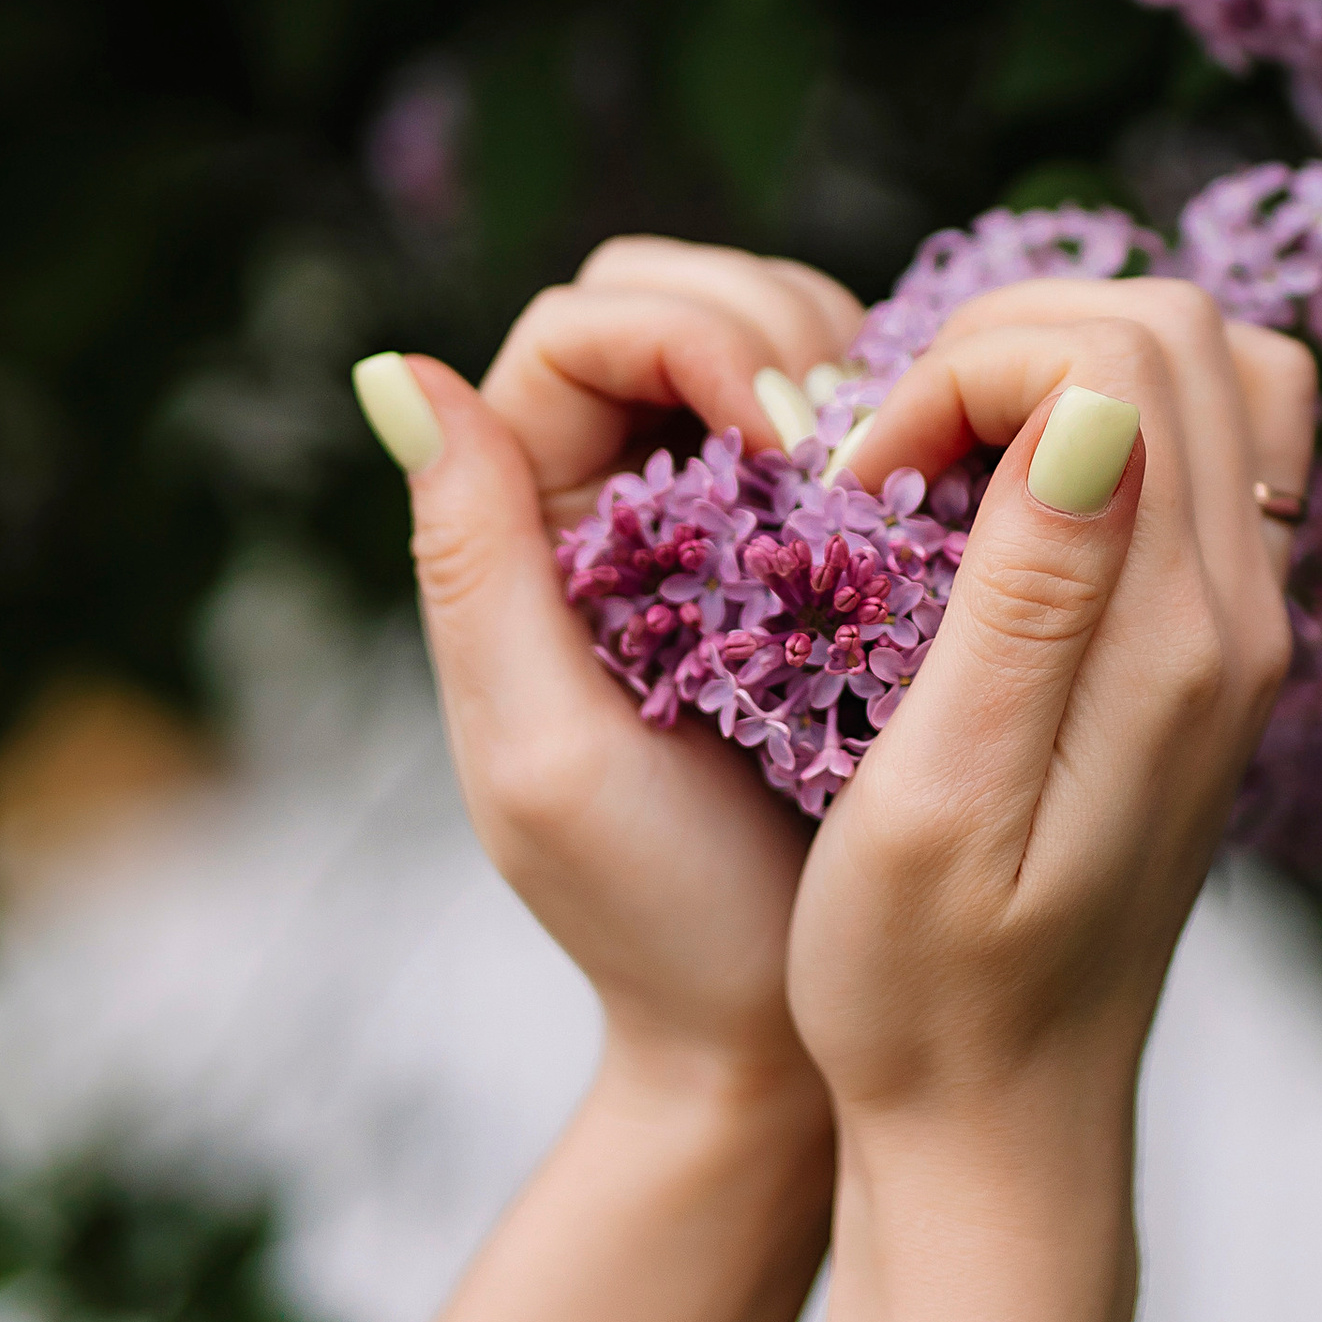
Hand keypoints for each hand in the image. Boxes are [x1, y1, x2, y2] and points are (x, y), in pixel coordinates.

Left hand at [358, 236, 864, 1121]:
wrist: (779, 1030)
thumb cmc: (655, 915)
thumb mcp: (544, 750)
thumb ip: (472, 561)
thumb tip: (388, 366)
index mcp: (524, 520)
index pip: (581, 325)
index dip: (686, 334)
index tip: (776, 432)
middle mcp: (612, 494)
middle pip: (673, 291)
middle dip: (770, 323)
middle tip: (839, 449)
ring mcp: (722, 511)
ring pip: (776, 330)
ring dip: (844, 362)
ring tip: (887, 476)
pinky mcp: (824, 544)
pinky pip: (857, 412)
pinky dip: (899, 415)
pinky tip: (932, 489)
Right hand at [790, 275, 1316, 1188]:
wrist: (1006, 1126)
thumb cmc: (925, 992)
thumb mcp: (936, 805)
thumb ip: (1023, 600)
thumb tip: (1091, 410)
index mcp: (1175, 642)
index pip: (1121, 358)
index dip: (963, 368)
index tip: (861, 480)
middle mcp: (1243, 614)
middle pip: (1180, 327)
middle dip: (1006, 339)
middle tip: (889, 462)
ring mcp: (1246, 626)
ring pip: (1214, 371)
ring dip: (1061, 366)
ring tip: (940, 462)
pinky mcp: (1220, 646)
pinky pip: (1208, 448)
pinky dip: (1102, 422)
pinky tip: (997, 509)